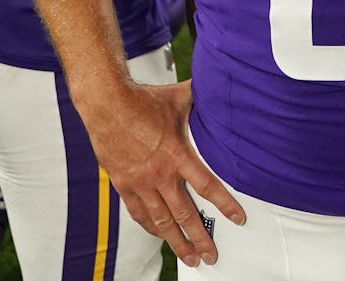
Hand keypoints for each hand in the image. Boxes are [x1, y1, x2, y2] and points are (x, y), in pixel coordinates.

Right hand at [77, 80, 244, 267]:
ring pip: (161, 221)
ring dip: (176, 241)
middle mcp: (160, 174)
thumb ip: (203, 99)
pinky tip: (160, 235)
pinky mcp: (124, 184)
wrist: (106, 104)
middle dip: (200, 237)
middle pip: (185, 214)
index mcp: (178, 154)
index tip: (238, 219)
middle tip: (211, 255)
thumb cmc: (144, 100)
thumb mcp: (180, 98)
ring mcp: (141, 182)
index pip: (207, 186)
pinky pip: (138, 213)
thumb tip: (223, 85)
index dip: (224, 205)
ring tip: (189, 258)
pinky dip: (151, 227)